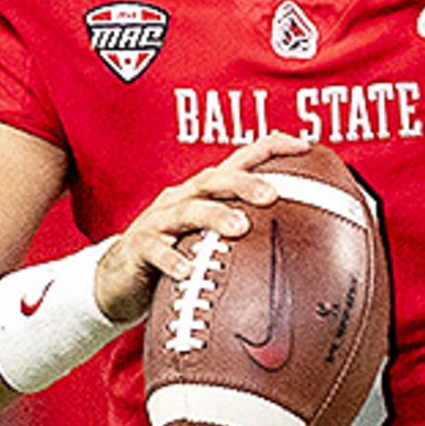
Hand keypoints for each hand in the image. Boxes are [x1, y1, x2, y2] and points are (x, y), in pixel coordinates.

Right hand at [94, 131, 310, 322]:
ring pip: (187, 210)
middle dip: (245, 183)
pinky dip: (172, 259)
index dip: (271, 146)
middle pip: (215, 179)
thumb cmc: (177, 253)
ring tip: (239, 228)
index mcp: (204, 192)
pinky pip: (155, 250)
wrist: (118, 280)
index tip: (306, 145)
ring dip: (214, 216)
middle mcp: (182, 198)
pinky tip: (188, 270)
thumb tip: (306, 242)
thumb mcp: (212, 238)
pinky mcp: (138, 249)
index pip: (240, 159)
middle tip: (273, 195)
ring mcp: (158, 221)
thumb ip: (249, 233)